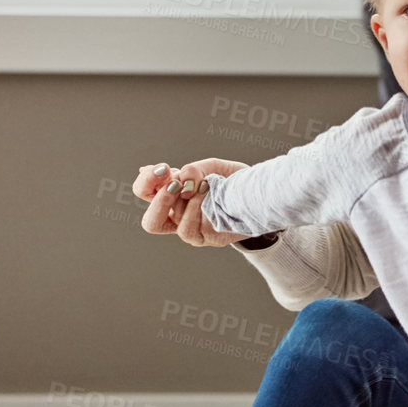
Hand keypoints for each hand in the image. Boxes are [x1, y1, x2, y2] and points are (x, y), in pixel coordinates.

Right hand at [132, 159, 251, 247]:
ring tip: (207, 185)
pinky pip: (192, 227)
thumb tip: (177, 178)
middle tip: (174, 183)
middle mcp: (179, 217)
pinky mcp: (210, 239)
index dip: (146, 181)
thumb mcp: (212, 167)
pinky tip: (213, 195)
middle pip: (151, 222)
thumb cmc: (234, 181)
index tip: (163, 168)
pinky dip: (200, 207)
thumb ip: (193, 170)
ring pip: (176, 221)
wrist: (263, 194)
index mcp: (172, 197)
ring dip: (189, 198)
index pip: (144, 192)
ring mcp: (194, 232)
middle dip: (160, 201)